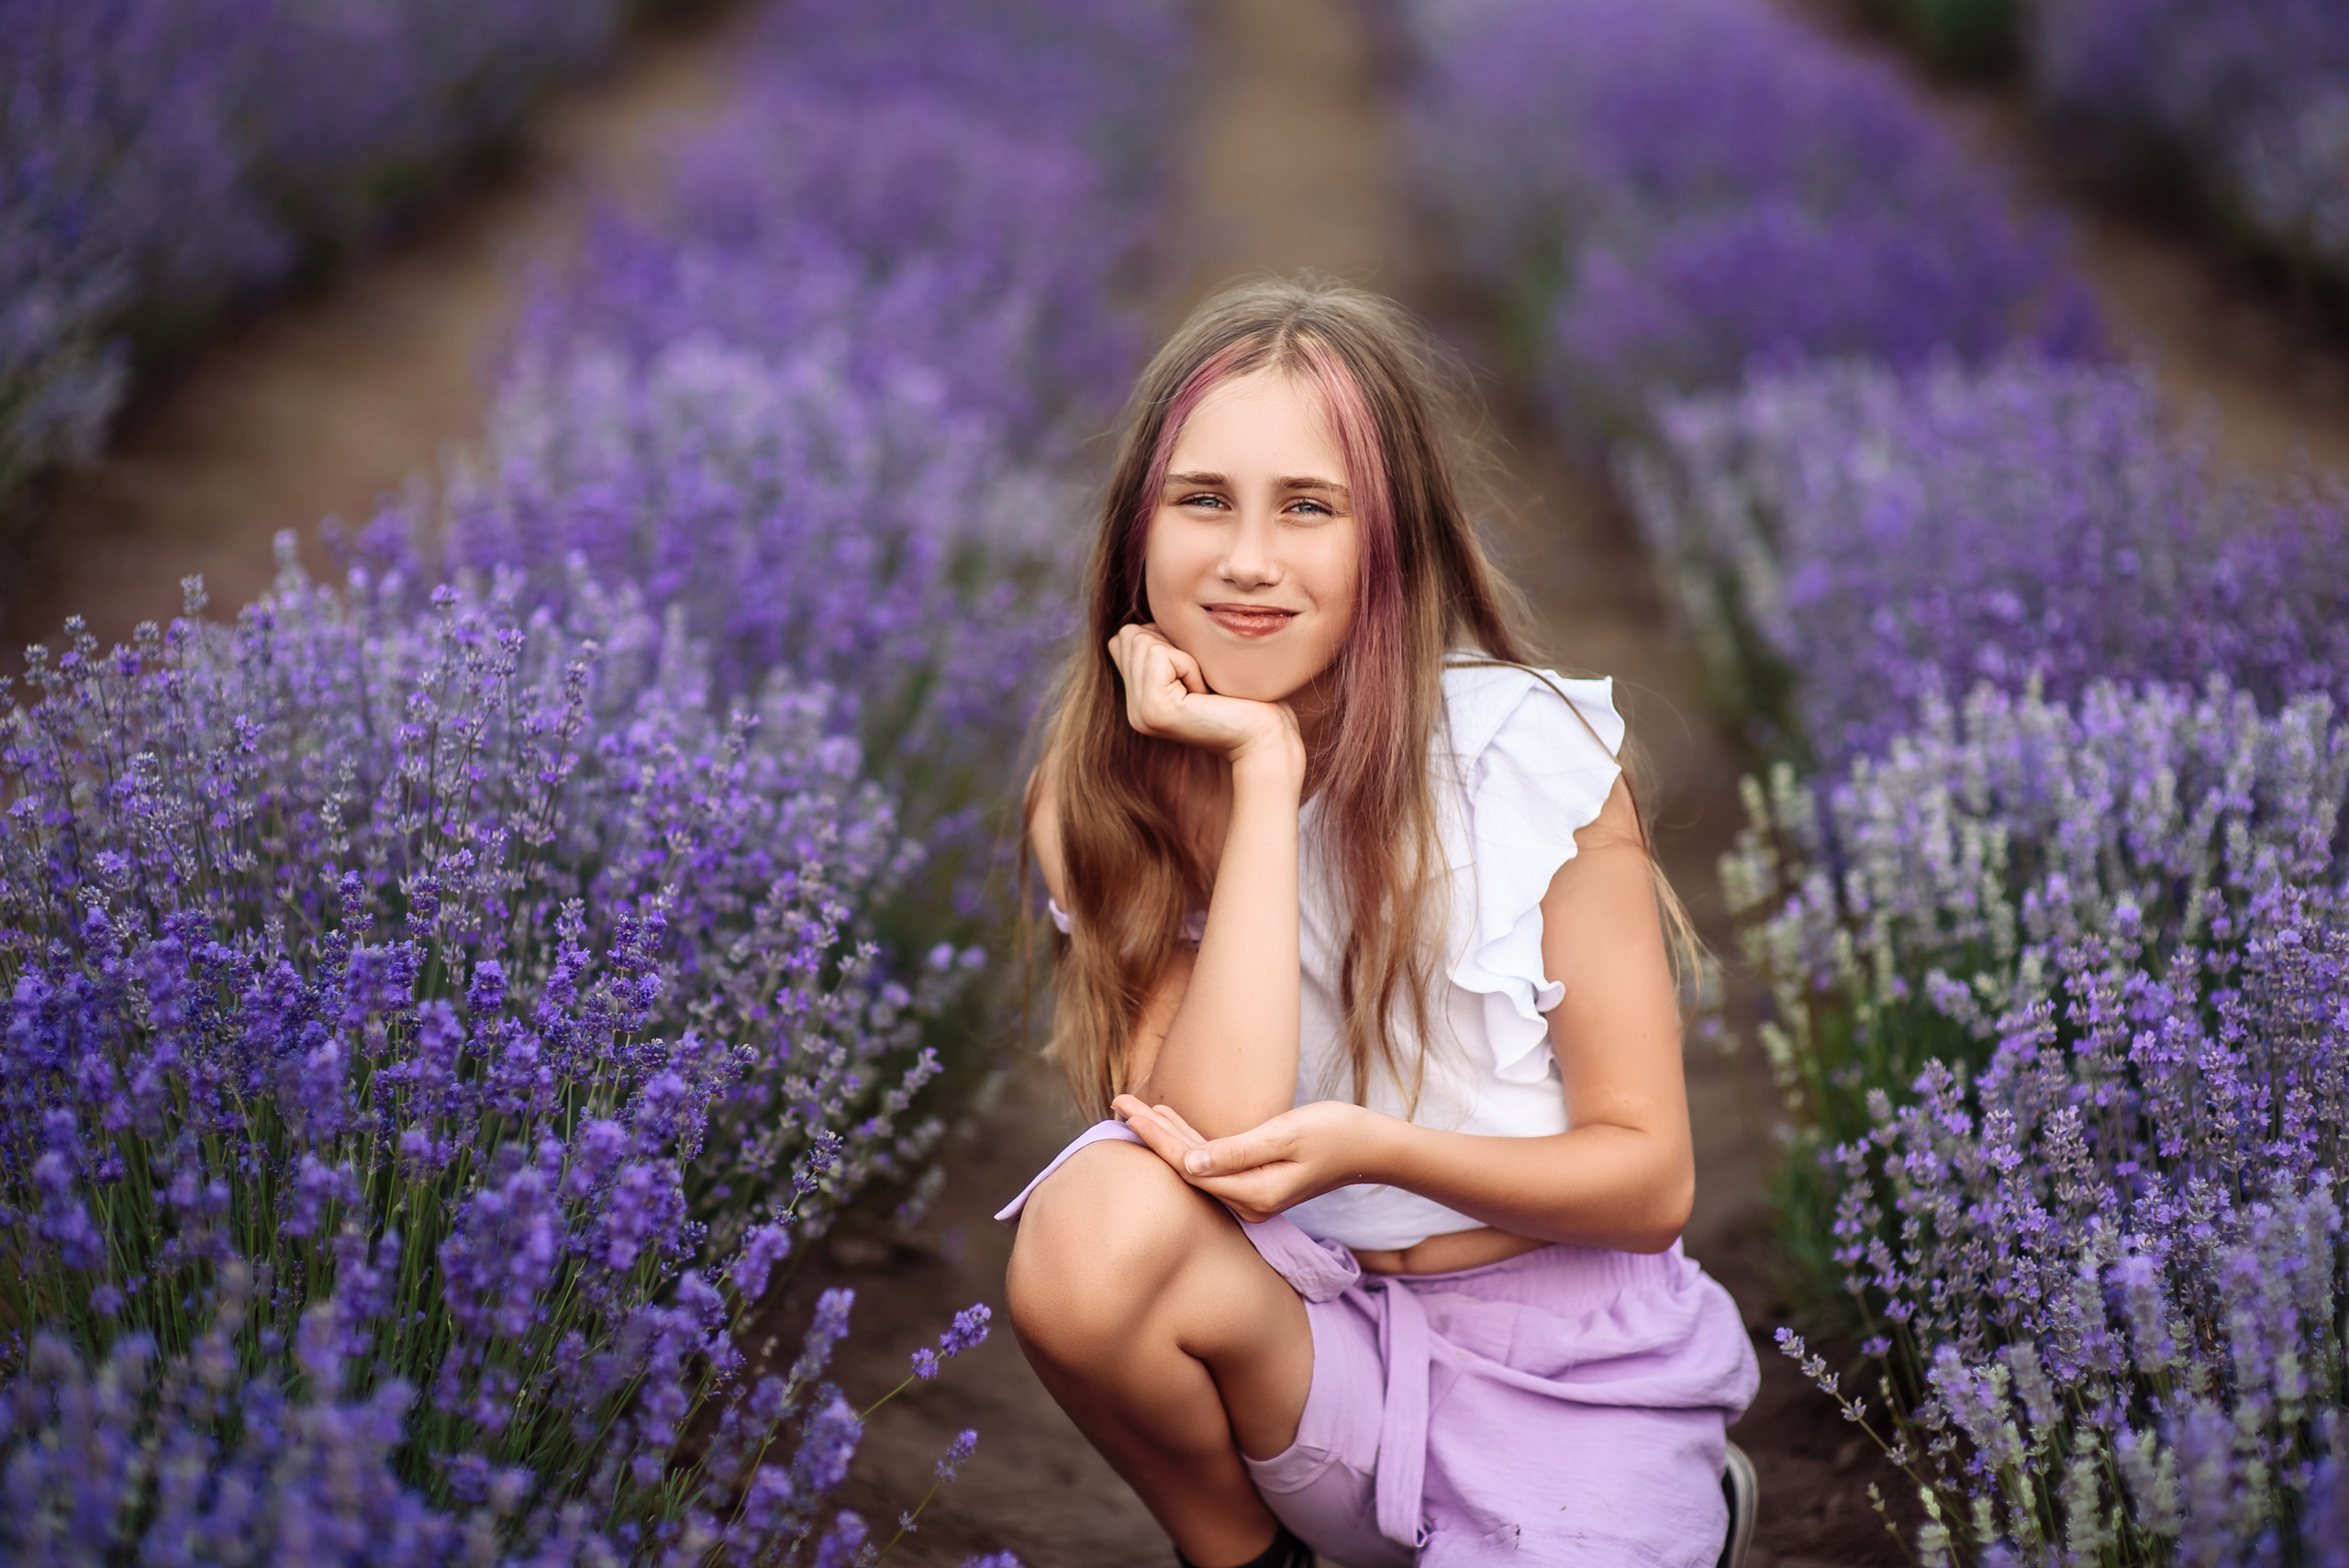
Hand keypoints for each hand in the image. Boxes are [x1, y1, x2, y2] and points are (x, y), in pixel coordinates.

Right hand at [1107, 624, 1300, 769]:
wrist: (1266, 736)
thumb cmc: (1245, 696)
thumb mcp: (1197, 664)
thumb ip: (1165, 647)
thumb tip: (1147, 622)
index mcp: (1141, 700)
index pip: (1127, 637)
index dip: (1170, 642)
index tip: (1199, 675)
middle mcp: (1135, 710)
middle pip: (1131, 636)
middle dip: (1175, 647)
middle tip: (1203, 684)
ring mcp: (1140, 713)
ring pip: (1142, 641)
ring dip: (1184, 656)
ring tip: (1205, 690)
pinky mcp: (1154, 711)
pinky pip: (1159, 654)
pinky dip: (1189, 664)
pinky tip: (1205, 694)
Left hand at [1112, 1095, 1384, 1223]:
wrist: (1371, 1148)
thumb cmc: (1336, 1132)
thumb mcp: (1287, 1135)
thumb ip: (1237, 1151)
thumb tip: (1189, 1164)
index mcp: (1253, 1192)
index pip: (1188, 1164)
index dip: (1155, 1136)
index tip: (1126, 1109)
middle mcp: (1248, 1202)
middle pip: (1186, 1167)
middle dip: (1151, 1133)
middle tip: (1119, 1101)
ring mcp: (1252, 1196)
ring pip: (1197, 1165)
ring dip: (1167, 1135)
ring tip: (1135, 1107)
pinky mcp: (1256, 1183)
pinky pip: (1213, 1163)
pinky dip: (1191, 1140)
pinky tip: (1172, 1121)